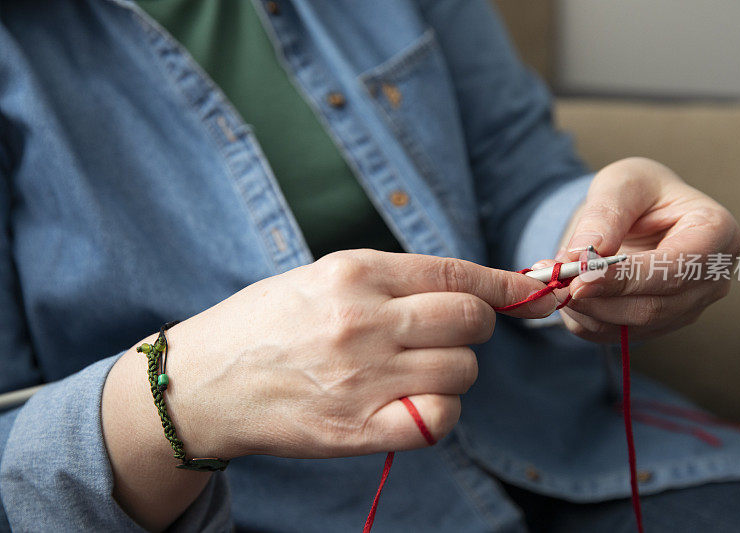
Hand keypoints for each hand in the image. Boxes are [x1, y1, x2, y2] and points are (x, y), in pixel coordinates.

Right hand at [125, 250, 556, 460]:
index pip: (454, 273)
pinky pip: (440, 418)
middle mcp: (364, 320)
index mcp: (354, 272)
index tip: (532, 293)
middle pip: (470, 321)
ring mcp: (363, 377)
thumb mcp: (322, 276)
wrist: (204, 383)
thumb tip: (466, 289)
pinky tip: (410, 403)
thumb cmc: (266, 324)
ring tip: (410, 372)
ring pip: (462, 370)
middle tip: (442, 337)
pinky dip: (438, 410)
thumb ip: (392, 281)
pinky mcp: (359, 428)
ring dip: (452, 372)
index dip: (503, 285)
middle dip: (471, 328)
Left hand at [552, 157, 739, 342]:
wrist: (639, 215)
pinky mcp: (657, 326)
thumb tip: (585, 254)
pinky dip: (583, 318)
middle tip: (558, 281)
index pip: (677, 268)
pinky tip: (566, 291)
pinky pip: (614, 335)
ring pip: (632, 326)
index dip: (628, 277)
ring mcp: (687, 308)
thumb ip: (605, 214)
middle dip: (600, 297)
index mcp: (716, 233)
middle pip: (655, 306)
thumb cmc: (639, 192)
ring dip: (587, 308)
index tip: (582, 275)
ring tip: (556, 279)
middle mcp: (710, 279)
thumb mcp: (621, 184)